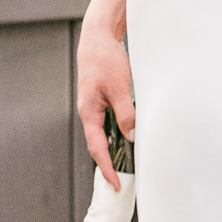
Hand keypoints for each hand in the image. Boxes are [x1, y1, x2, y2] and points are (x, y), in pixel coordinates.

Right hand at [77, 16, 135, 188]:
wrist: (98, 36)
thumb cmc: (105, 59)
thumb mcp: (119, 88)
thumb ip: (125, 113)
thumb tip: (132, 136)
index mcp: (89, 112)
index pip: (97, 148)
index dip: (106, 168)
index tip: (115, 184)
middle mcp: (89, 112)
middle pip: (98, 144)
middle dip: (109, 164)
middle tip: (121, 182)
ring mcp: (95, 105)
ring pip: (105, 132)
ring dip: (115, 148)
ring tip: (128, 164)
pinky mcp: (102, 97)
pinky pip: (108, 120)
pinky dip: (117, 131)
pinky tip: (129, 135)